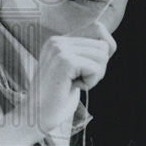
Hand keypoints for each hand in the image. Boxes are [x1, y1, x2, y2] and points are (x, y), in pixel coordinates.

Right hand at [28, 21, 115, 139]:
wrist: (36, 116)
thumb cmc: (57, 98)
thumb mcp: (72, 70)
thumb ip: (85, 54)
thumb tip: (109, 44)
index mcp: (58, 40)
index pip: (98, 28)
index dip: (105, 48)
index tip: (90, 68)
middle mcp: (57, 41)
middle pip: (103, 44)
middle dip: (99, 67)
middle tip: (79, 80)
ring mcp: (59, 50)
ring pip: (102, 56)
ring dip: (94, 75)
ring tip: (75, 83)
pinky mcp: (64, 62)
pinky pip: (96, 67)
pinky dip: (90, 82)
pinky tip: (73, 87)